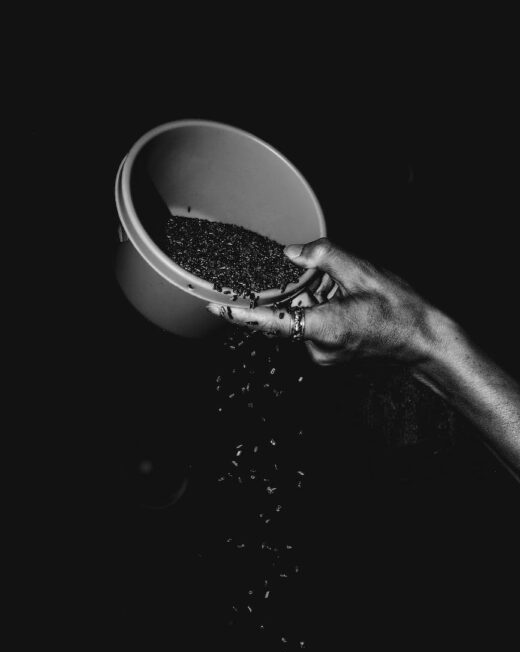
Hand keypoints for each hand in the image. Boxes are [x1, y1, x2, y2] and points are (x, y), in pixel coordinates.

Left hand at [208, 238, 435, 367]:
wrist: (426, 343)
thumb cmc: (401, 311)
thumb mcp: (363, 272)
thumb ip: (323, 256)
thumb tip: (293, 252)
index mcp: (322, 328)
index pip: (268, 319)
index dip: (238, 310)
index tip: (213, 303)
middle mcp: (317, 347)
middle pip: (289, 311)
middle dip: (298, 288)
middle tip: (327, 276)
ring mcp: (324, 355)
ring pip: (303, 317)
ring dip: (314, 297)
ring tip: (348, 288)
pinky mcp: (331, 355)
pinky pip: (314, 326)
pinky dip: (323, 308)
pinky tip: (347, 298)